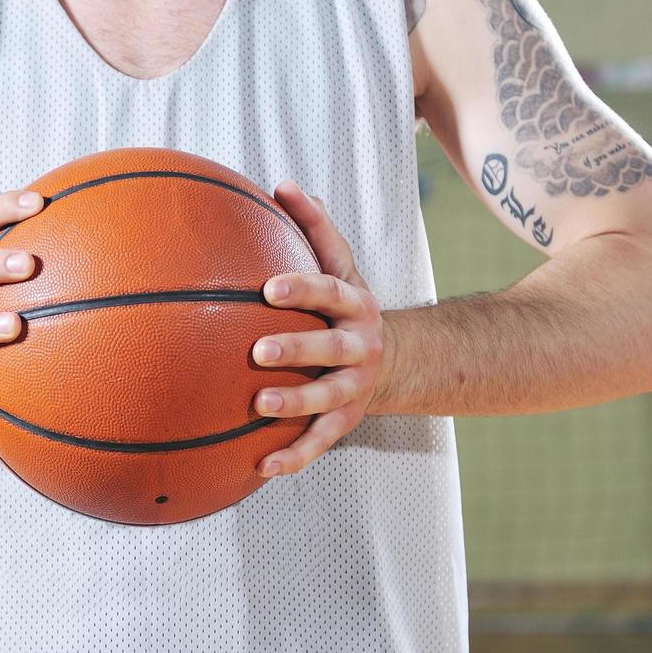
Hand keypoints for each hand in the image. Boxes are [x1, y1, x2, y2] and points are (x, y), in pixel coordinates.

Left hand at [252, 181, 384, 476]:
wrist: (393, 358)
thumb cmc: (344, 304)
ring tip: (259, 406)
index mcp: (354, 304)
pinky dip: (295, 457)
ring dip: (296, 404)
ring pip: (328, 399)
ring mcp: (356, 387)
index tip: (268, 287)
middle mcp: (360, 346)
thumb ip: (313, 228)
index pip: (329, 291)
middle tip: (258, 350)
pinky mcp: (347, 421)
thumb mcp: (339, 265)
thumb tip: (279, 185)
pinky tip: (261, 468)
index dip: (302, 289)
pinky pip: (321, 442)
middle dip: (297, 349)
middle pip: (331, 348)